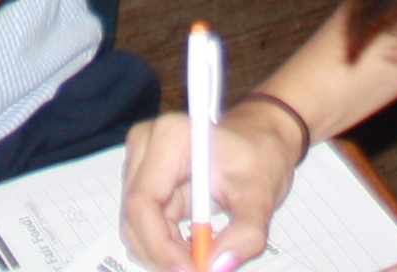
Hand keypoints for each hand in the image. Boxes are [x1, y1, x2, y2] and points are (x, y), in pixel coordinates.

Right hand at [120, 95, 300, 271]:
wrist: (259, 141)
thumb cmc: (258, 154)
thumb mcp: (262, 195)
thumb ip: (245, 234)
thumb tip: (218, 265)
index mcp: (171, 137)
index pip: (143, 202)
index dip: (160, 245)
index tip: (190, 269)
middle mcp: (148, 147)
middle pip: (134, 218)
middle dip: (163, 254)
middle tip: (200, 269)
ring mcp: (143, 165)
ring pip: (136, 227)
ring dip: (165, 252)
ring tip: (203, 255)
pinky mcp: (147, 184)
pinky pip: (145, 226)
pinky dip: (167, 246)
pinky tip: (194, 246)